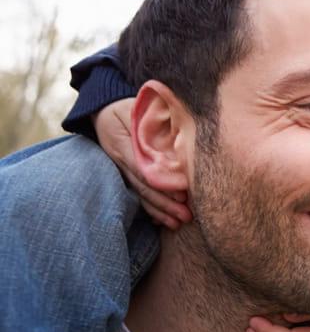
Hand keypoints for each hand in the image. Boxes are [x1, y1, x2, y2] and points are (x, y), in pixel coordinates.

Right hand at [94, 98, 191, 228]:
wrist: (102, 109)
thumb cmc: (125, 108)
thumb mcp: (133, 109)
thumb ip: (151, 122)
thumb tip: (177, 135)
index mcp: (122, 144)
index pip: (143, 168)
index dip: (161, 183)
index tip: (181, 194)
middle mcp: (120, 161)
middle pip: (143, 186)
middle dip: (164, 204)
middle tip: (185, 216)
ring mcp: (120, 169)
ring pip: (140, 194)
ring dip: (159, 211)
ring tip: (177, 223)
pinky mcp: (124, 174)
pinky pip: (136, 194)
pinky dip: (149, 209)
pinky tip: (162, 221)